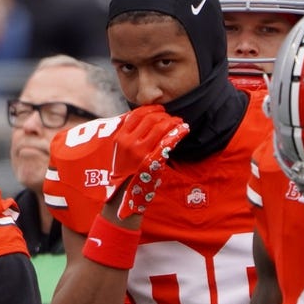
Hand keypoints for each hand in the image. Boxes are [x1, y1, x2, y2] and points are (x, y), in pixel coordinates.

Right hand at [109, 105, 189, 219]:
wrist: (124, 194)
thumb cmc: (125, 171)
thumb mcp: (121, 151)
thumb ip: (130, 135)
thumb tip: (145, 117)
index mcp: (119, 138)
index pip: (136, 114)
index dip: (151, 108)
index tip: (160, 110)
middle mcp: (129, 143)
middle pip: (150, 118)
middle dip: (164, 115)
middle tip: (172, 119)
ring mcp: (140, 152)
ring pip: (161, 126)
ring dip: (173, 122)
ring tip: (179, 123)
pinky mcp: (152, 161)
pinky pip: (169, 141)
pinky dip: (179, 132)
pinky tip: (184, 129)